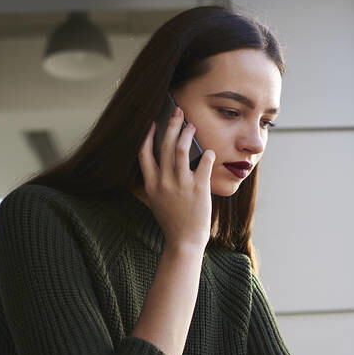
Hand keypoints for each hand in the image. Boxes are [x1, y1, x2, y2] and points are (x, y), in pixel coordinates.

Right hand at [136, 106, 215, 251]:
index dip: (147, 136)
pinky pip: (204, 163)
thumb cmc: (172, 222)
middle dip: (172, 125)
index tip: (153, 123)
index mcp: (151, 184)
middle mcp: (163, 181)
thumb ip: (156, 183)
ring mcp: (181, 184)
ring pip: (182, 149)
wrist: (184, 241)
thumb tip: (162, 164)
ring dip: (187, 133)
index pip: (144, 153)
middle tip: (178, 113)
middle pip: (165, 145)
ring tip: (192, 126)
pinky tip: (209, 151)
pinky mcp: (198, 188)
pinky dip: (207, 154)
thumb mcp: (156, 201)